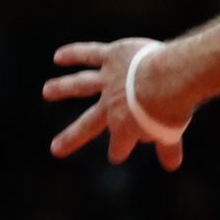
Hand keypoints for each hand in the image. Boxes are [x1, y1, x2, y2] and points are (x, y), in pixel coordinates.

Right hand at [43, 39, 185, 168]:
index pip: (119, 145)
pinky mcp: (111, 57)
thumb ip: (169, 148)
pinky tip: (59, 56)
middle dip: (71, 139)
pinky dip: (74, 54)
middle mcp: (110, 106)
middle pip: (87, 125)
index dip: (119, 150)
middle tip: (55, 149)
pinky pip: (89, 54)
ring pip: (80, 84)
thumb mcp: (171, 132)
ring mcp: (108, 80)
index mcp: (124, 128)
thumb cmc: (171, 108)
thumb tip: (172, 166)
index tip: (118, 155)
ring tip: (47, 91)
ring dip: (62, 88)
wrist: (167, 81)